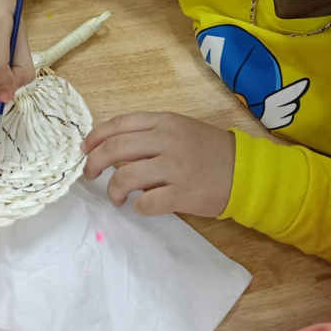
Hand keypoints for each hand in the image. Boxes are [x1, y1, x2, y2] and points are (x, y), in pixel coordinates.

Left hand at [82, 112, 234, 217]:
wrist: (245, 172)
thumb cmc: (209, 151)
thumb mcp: (180, 130)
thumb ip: (150, 134)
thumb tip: (112, 148)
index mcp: (164, 123)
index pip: (119, 124)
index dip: (95, 137)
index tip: (85, 149)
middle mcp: (166, 141)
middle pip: (115, 149)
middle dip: (94, 163)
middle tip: (90, 175)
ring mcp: (174, 168)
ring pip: (125, 177)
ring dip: (113, 190)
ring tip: (116, 197)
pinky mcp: (182, 194)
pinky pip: (146, 202)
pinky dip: (137, 207)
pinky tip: (139, 207)